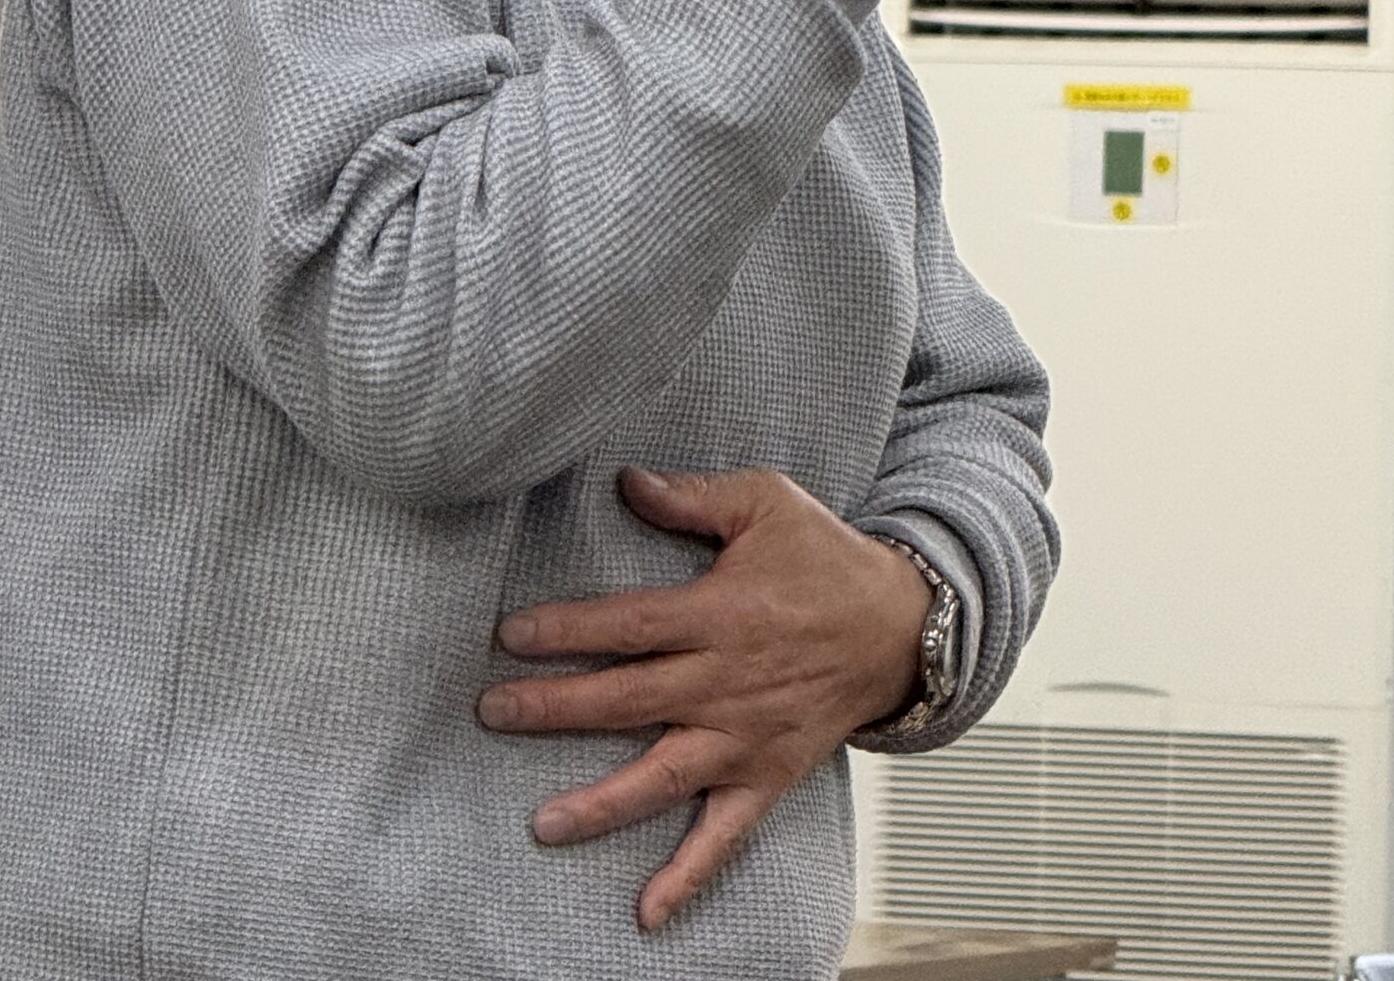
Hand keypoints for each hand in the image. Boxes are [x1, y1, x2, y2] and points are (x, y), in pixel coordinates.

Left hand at [476, 465, 932, 933]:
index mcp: (721, 613)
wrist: (901, 624)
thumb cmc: (828, 557)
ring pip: (663, 777)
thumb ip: (693, 497)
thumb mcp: (766, 502)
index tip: (510, 637)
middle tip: (493, 714)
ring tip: (544, 824)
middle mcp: (726, 683)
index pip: (628, 625)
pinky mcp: (768, 775)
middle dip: (555, 709)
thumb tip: (627, 481)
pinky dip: (688, 876)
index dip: (567, 632)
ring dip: (601, 803)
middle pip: (627, 700)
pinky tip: (647, 911)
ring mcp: (746, 737)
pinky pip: (725, 834)